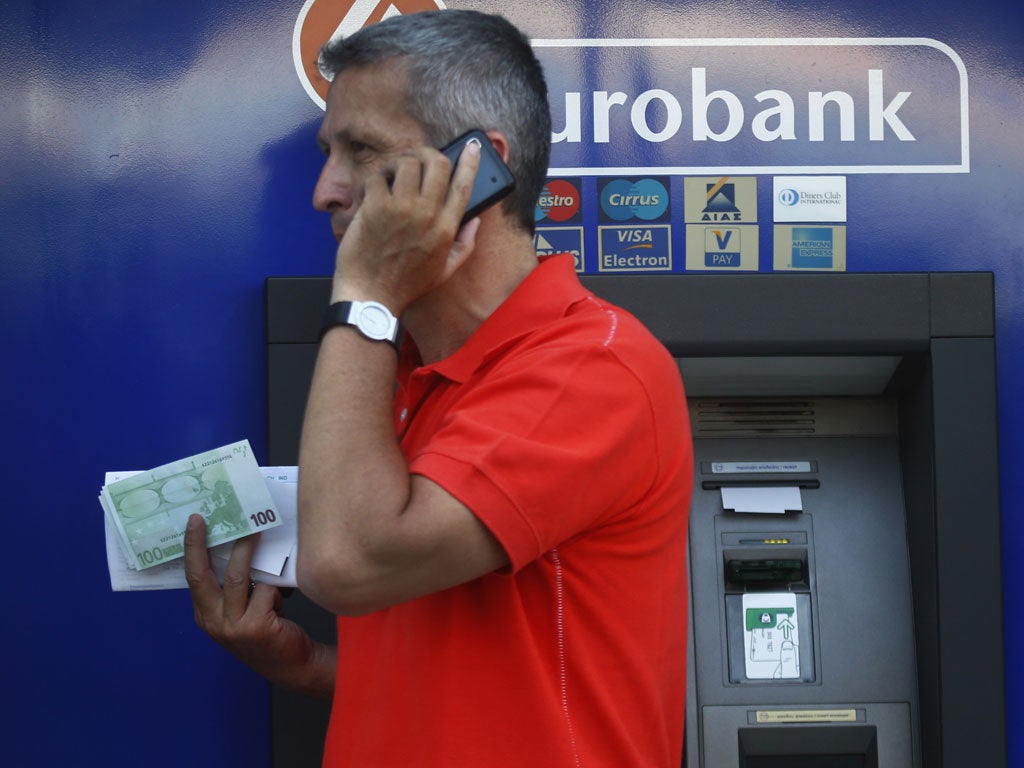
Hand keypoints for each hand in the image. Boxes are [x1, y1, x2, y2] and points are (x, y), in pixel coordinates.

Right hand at [184, 514, 334, 698]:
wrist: (294, 666)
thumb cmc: (269, 630)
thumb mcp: (241, 612)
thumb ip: (233, 589)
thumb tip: (240, 542)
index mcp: (206, 616)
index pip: (193, 577)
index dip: (192, 549)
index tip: (194, 522)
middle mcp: (214, 622)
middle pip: (204, 575)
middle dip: (203, 544)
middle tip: (208, 518)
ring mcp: (233, 626)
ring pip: (238, 577)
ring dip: (247, 551)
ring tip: (258, 532)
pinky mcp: (256, 627)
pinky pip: (265, 590)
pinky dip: (275, 589)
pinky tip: (281, 602)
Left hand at [332, 139, 481, 311]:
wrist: (371, 297)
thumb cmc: (406, 286)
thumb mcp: (446, 271)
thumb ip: (465, 244)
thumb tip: (474, 219)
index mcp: (446, 228)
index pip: (464, 185)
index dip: (470, 161)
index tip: (472, 147)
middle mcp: (427, 214)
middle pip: (437, 163)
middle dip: (428, 153)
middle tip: (418, 159)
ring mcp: (400, 209)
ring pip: (407, 162)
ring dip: (399, 162)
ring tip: (393, 174)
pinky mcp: (375, 208)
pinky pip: (377, 175)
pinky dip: (375, 178)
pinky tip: (373, 190)